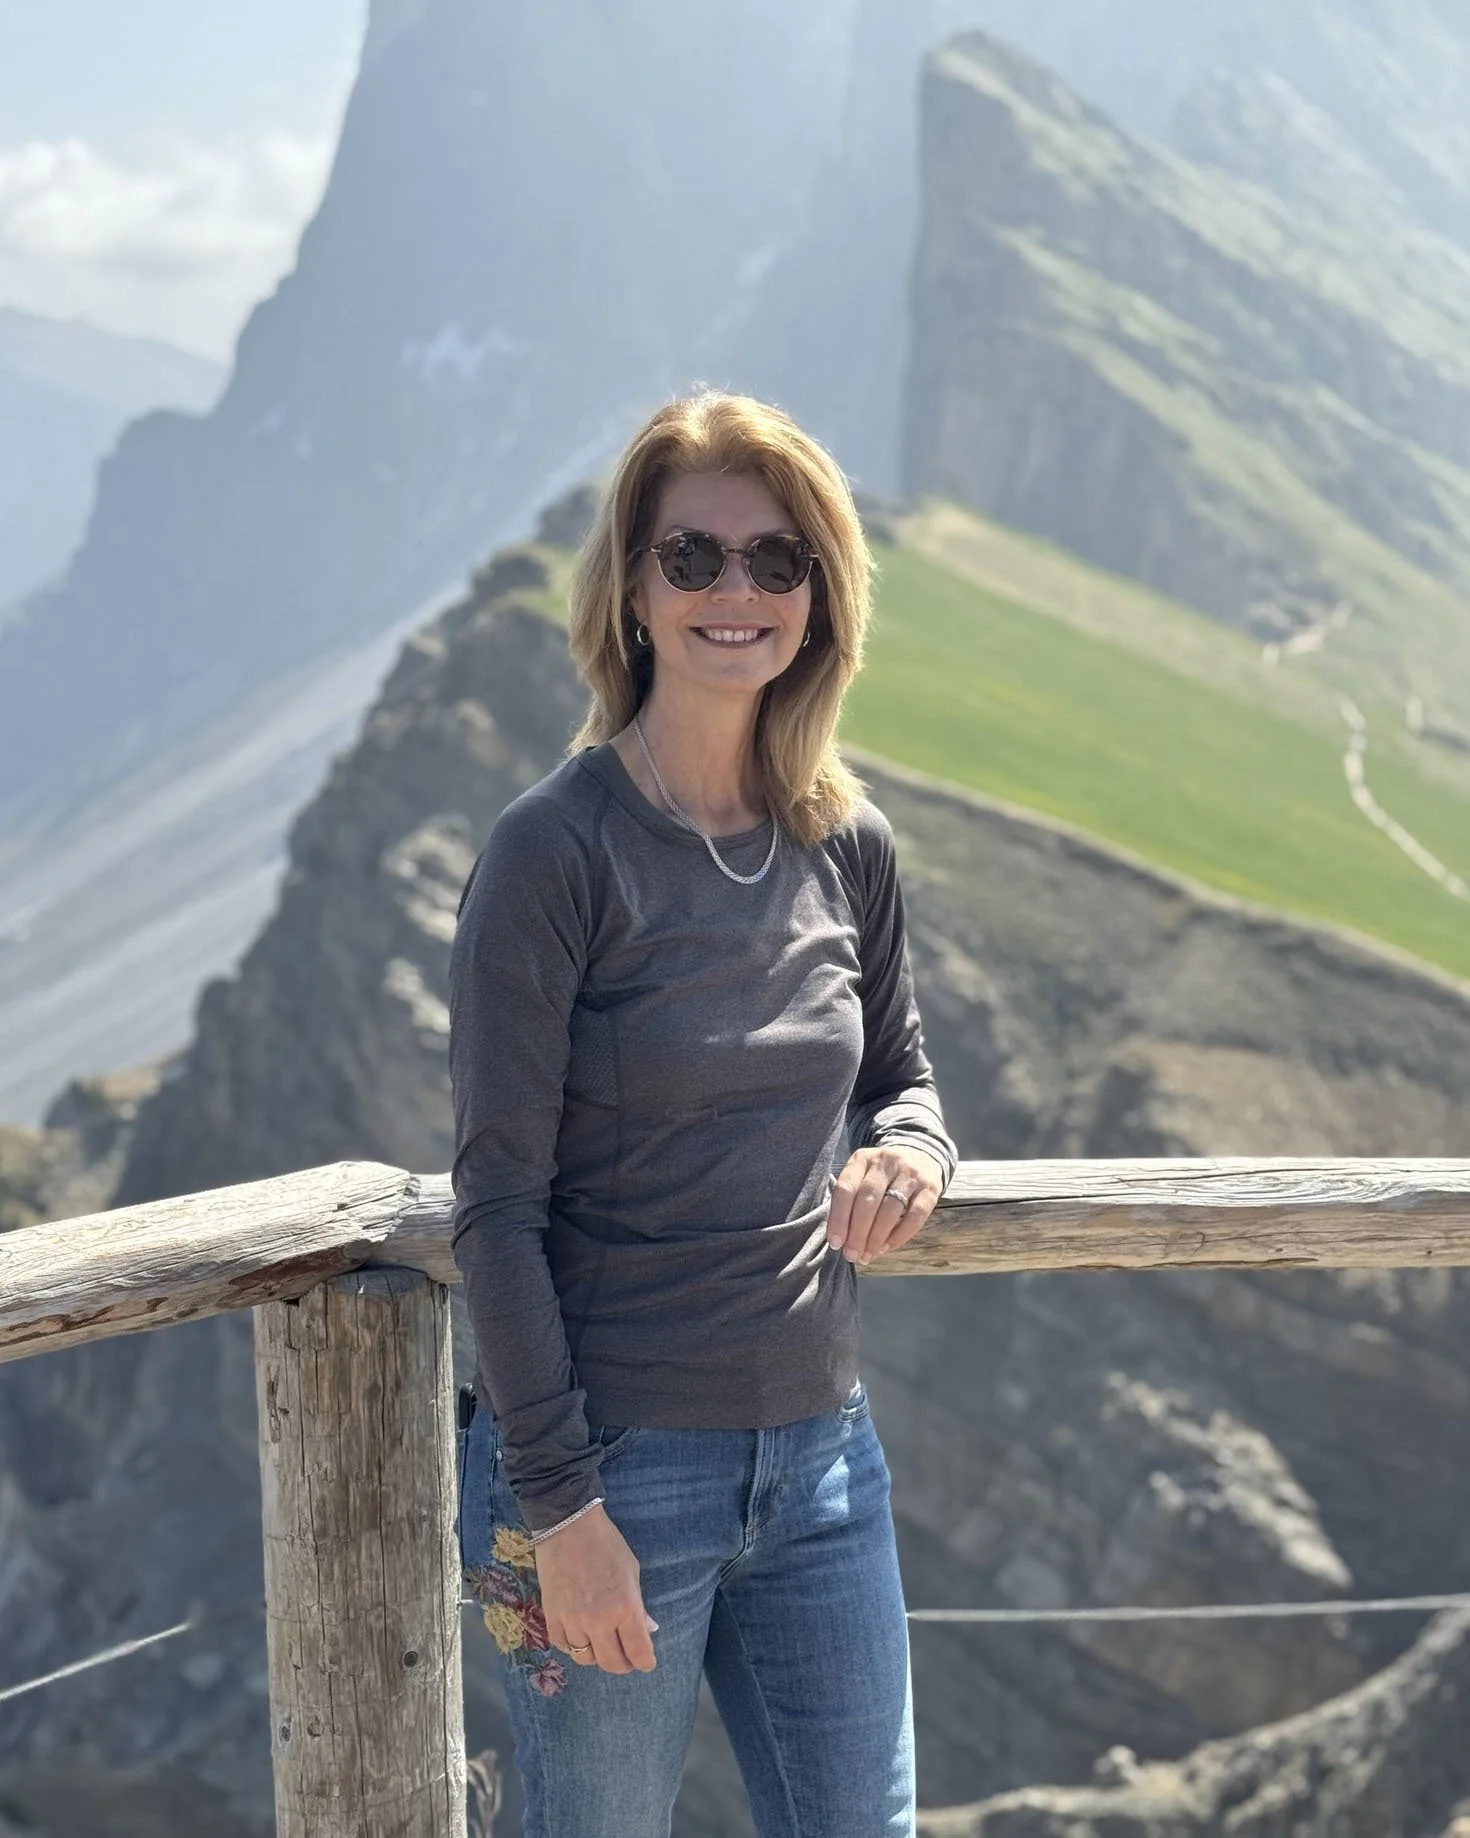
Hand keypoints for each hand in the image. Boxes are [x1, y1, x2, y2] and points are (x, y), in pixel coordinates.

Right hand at [534, 1504, 658, 1673]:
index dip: (645, 1662)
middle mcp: (599, 1621)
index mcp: (625, 1607)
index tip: (646, 1661)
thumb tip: (647, 1630)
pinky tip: (580, 1634)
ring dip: (597, 1654)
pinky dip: (573, 1646)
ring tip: (602, 1641)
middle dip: (623, 1664)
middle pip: (612, 1663)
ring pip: (586, 1659)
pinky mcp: (551, 1616)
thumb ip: (638, 1606)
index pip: (638, 1652)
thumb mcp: (632, 1571)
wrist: (569, 1525)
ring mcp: (572, 1621)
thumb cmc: (607, 1544)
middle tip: (626, 1656)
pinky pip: (563, 1646)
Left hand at [827, 1145, 943, 1266]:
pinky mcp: (930, 1188)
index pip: (846, 1188)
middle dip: (857, 1232)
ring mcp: (910, 1174)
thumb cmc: (883, 1176)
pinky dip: (899, 1236)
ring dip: (876, 1237)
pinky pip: (915, 1217)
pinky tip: (886, 1247)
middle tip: (852, 1255)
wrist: (921, 1156)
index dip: (838, 1218)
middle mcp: (886, 1162)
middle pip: (868, 1200)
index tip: (835, 1243)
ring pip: (890, 1209)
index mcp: (862, 1159)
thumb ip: (851, 1202)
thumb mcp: (863, 1176)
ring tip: (867, 1255)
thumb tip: (842, 1241)